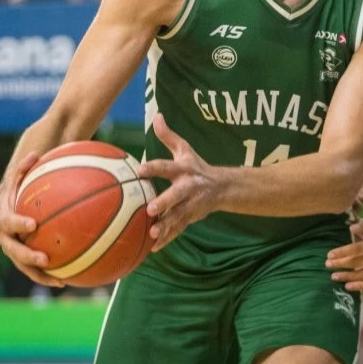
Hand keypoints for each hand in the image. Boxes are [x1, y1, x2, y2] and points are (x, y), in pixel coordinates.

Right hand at [0, 151, 64, 286]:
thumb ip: (25, 166)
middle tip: (45, 259)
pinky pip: (32, 268)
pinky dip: (47, 275)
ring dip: (37, 273)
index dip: (17, 223)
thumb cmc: (22, 180)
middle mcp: (3, 232)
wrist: (12, 196)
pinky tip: (66, 281)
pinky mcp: (20, 254)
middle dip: (26, 255)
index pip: (6, 220)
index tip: (32, 224)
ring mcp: (11, 245)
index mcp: (2, 212)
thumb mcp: (23, 171)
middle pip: (10, 248)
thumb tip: (34, 154)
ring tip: (58, 280)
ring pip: (21, 263)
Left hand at [136, 113, 223, 251]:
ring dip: (166, 226)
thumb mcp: (185, 150)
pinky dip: (167, 239)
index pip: (167, 167)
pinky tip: (153, 248)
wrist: (222, 187)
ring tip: (153, 234)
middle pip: (176, 195)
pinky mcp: (191, 218)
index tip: (139, 170)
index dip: (154, 168)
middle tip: (150, 209)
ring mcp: (190, 204)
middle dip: (164, 202)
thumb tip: (156, 115)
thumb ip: (168, 136)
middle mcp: (188, 187)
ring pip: (178, 216)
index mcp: (183, 170)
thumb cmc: (196, 166)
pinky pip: (178, 229)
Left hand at [325, 213, 362, 291]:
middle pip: (358, 263)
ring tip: (334, 277)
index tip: (329, 255)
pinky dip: (360, 285)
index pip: (357, 249)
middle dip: (341, 265)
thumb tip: (350, 229)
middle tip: (327, 265)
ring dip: (347, 277)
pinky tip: (348, 286)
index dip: (342, 252)